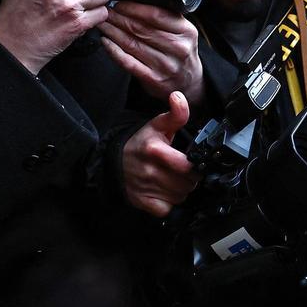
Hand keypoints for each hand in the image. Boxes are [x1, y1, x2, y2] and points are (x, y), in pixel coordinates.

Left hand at [100, 1, 204, 105]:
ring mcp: (166, 65)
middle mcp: (178, 48)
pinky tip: (105, 41)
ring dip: (112, 31)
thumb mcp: (182, 31)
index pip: (156, 15)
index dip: (133, 8)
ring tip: (102, 22)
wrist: (189, 81)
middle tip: (104, 10)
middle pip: (141, 28)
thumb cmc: (180, 51)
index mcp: (187, 31)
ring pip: (132, 43)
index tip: (118, 2)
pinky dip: (113, 51)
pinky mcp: (154, 79)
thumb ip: (166, 16)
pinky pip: (128, 62)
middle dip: (118, 17)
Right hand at [122, 91, 198, 217]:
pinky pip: (168, 209)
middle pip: (188, 183)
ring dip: (181, 190)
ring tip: (172, 180)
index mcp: (155, 150)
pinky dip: (170, 203)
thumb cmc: (138, 144)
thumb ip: (175, 114)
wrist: (111, 162)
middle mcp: (150, 171)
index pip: (188, 166)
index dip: (195, 166)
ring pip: (181, 196)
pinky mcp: (143, 202)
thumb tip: (178, 97)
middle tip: (182, 170)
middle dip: (190, 178)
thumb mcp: (156, 126)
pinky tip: (165, 192)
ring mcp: (146, 188)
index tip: (192, 162)